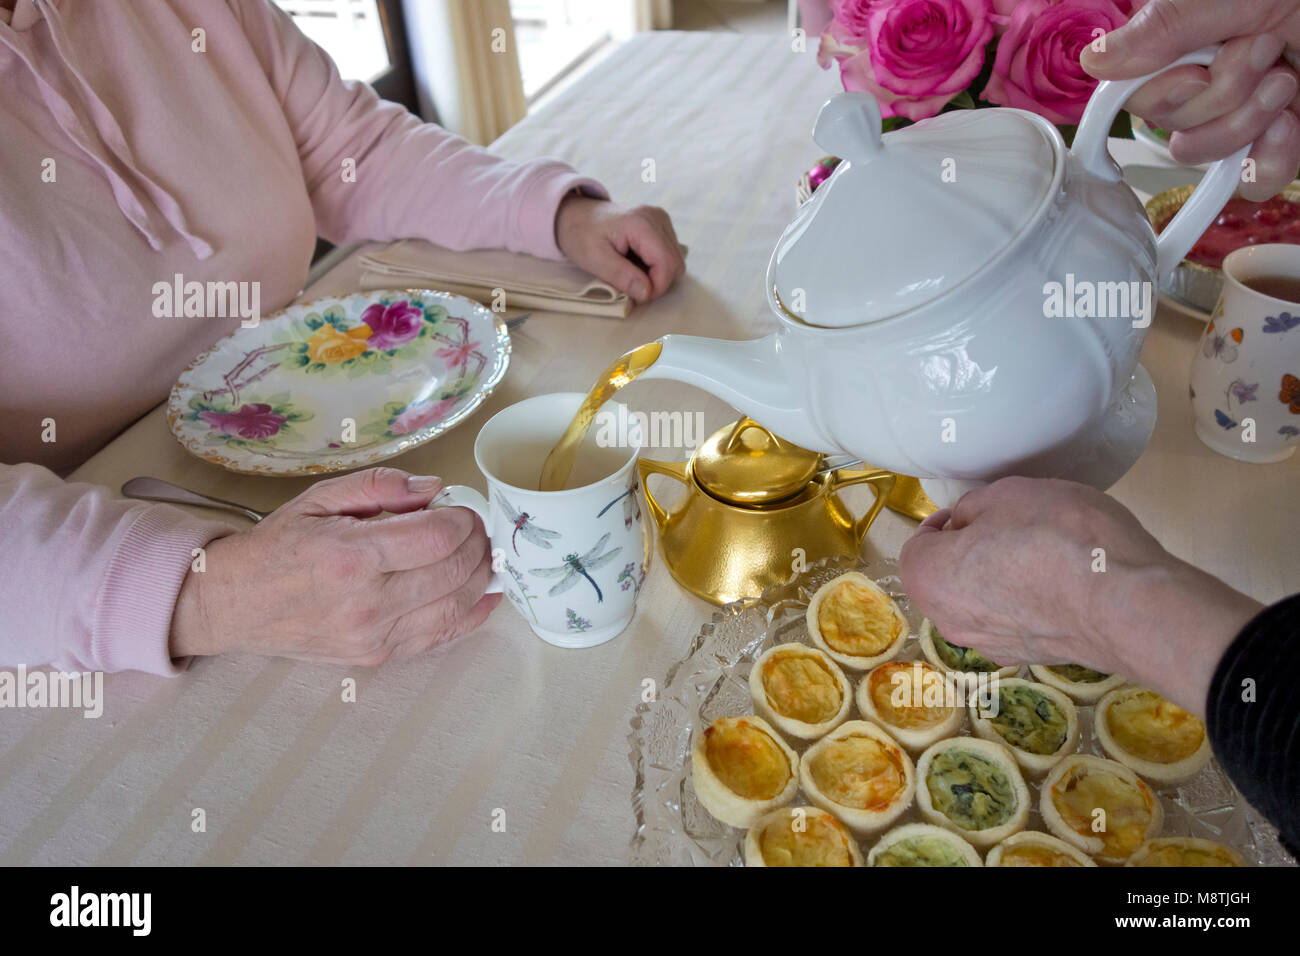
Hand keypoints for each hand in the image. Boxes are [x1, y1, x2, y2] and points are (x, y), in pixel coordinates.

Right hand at [170, 467, 500, 665]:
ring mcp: (375, 635)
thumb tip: (433, 488)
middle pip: (454, 572)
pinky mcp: (378, 656)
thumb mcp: (320, 499)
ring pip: (456, 607)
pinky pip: (441, 637)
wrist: (236, 604)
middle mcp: (368, 601)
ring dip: (481, 577)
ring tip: (483, 554)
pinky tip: (485, 594)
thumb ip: (380, 486)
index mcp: (353, 556)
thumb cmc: (278, 547)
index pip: (438, 537)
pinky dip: (472, 615)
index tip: (463, 507)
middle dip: (478, 545)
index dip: (464, 519)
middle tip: (477, 528)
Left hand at [554, 195, 685, 303]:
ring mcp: (660, 218)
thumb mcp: (594, 259)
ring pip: (675, 260)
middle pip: (675, 263)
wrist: (574, 213)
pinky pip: (669, 252)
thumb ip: (622, 276)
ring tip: (631, 269)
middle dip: (657, 282)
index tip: (637, 296)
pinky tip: (636, 260)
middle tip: (632, 285)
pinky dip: (655, 264)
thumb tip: (647, 293)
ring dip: (656, 274)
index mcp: (641, 224)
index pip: (666, 264)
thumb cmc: (580, 234)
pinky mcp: (660, 223)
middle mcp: (656, 217)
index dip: (656, 287)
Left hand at [898, 477, 1261, 715]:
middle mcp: (949, 622)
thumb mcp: (1008, 494)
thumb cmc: (1057, 537)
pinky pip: (1014, 620)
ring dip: (996, 577)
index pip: (919, 544)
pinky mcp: (1031, 657)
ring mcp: (991, 646)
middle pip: (945, 578)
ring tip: (1037, 551)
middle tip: (1005, 526)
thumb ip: (973, 507)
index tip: (971, 510)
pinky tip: (1059, 581)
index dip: (944, 521)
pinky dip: (1026, 601)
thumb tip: (967, 523)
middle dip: (967, 550)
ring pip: (979, 602)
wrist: (1126, 603)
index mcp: (929, 579)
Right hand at [1082, 0, 1299, 200]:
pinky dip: (1274, 158)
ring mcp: (1239, 112)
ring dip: (1248, 121)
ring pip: (1204, 157)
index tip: (1202, 62)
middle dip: (1219, 97)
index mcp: (1179, 40)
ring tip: (1287, 79)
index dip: (1167, 92)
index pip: (1132, 94)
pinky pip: (1251, 182)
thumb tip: (1094, 59)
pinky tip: (1293, 123)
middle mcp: (1201, 77)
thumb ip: (1163, 27)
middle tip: (1263, 51)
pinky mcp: (1278, 141)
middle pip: (1168, 129)